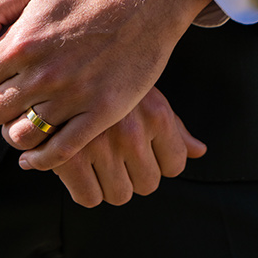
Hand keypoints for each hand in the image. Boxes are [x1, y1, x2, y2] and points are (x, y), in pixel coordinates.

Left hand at [0, 0, 210, 170]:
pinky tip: (33, 159)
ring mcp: (73, 96)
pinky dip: (40, 161)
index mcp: (22, 43)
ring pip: (22, 135)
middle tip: (9, 101)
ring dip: (15, 134)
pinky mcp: (101, 113)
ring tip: (22, 124)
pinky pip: (60, 151)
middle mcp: (44, 74)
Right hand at [52, 87, 205, 206]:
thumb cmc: (106, 80)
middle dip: (133, 175)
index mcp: (156, 114)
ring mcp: (101, 146)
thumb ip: (173, 126)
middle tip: (116, 156)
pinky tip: (78, 169)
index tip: (141, 150)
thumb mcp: (145, 93)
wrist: (57, 61)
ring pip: (119, 195)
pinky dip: (84, 190)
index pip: (175, 165)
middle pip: (148, 184)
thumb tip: (199, 151)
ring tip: (96, 162)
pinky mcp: (69, 158)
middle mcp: (132, 132)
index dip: (159, 162)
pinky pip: (89, 197)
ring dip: (109, 184)